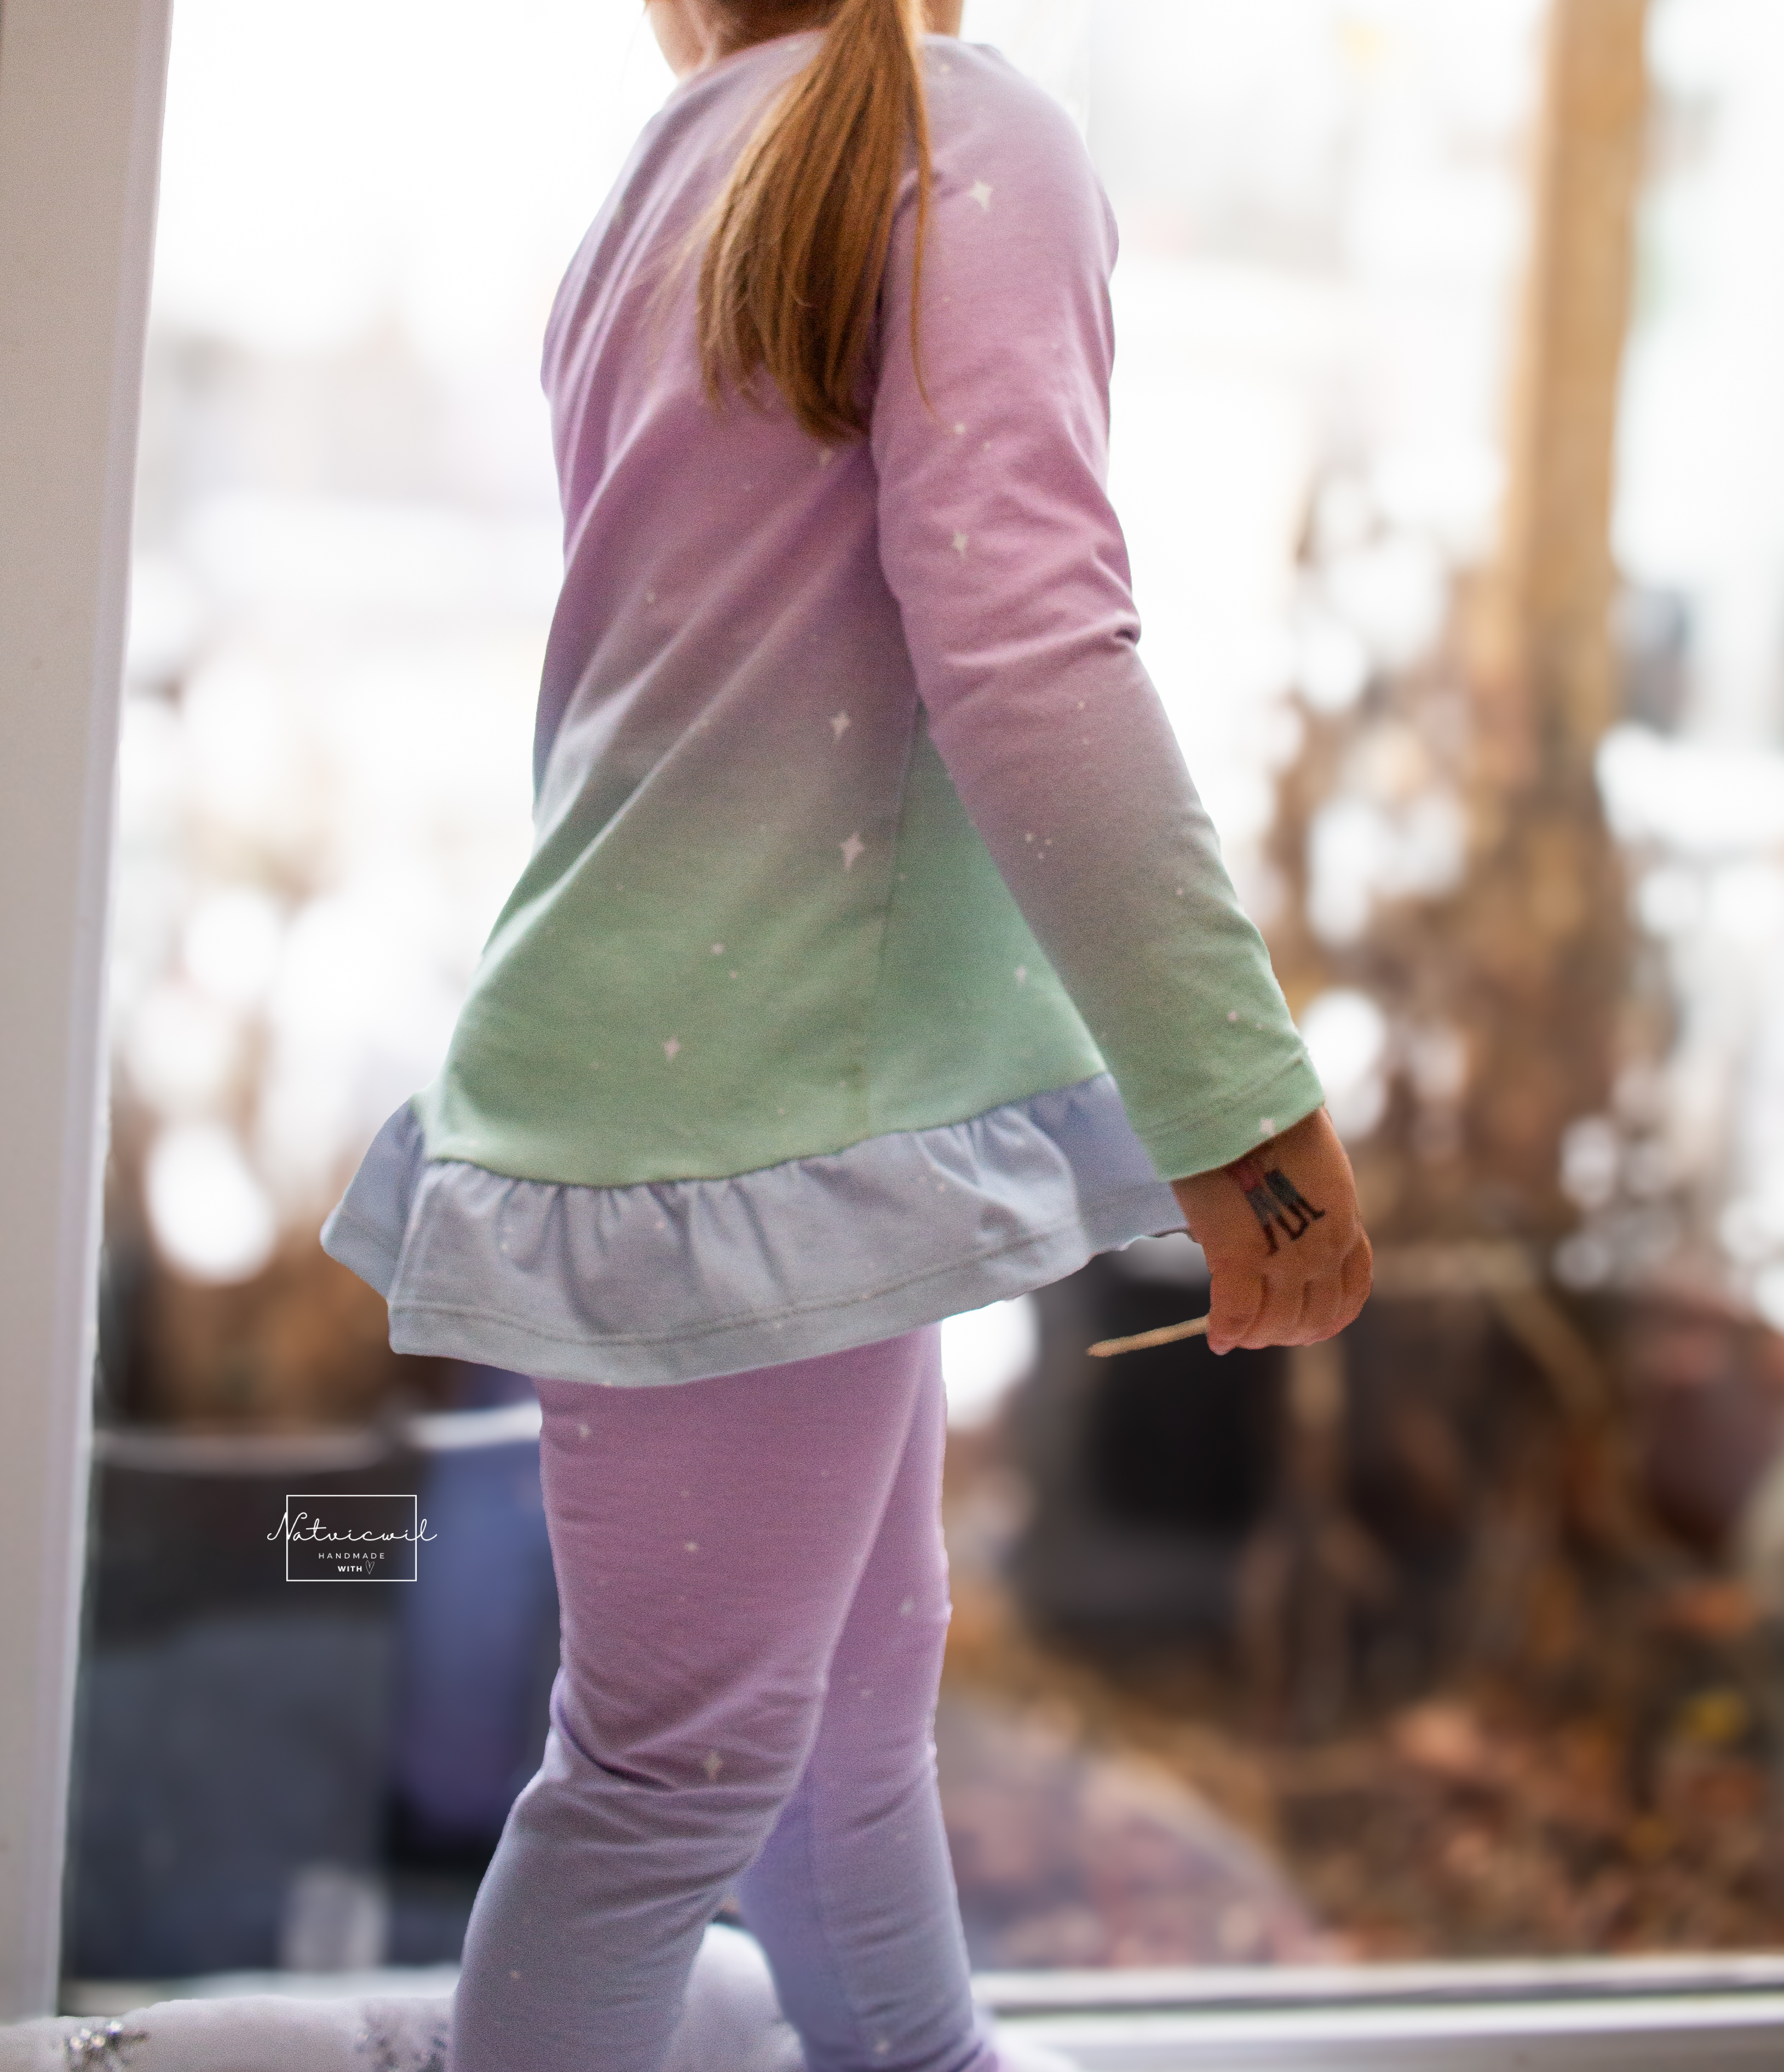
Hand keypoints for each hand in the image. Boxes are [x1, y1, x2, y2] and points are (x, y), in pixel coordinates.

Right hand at [1169, 1107, 1371, 1353]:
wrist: (1241, 1102)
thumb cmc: (1268, 1122)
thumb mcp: (1313, 1169)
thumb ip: (1308, 1205)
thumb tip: (1283, 1219)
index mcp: (1345, 1225)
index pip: (1350, 1296)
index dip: (1325, 1321)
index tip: (1300, 1324)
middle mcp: (1324, 1249)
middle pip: (1314, 1319)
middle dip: (1286, 1334)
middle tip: (1258, 1333)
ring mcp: (1286, 1257)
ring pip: (1277, 1323)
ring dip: (1257, 1336)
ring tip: (1236, 1334)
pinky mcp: (1240, 1257)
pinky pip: (1236, 1313)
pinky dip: (1224, 1330)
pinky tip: (1215, 1337)